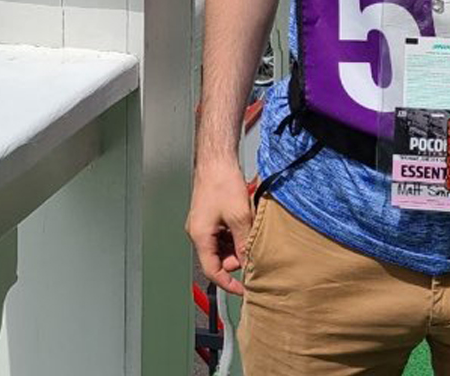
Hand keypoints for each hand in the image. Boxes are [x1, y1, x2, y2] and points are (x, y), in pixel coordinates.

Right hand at [187, 160, 253, 296]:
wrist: (217, 160)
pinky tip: (243, 222)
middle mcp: (197, 232)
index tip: (243, 289)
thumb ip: (244, 244)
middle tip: (251, 249)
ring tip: (247, 230)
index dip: (228, 283)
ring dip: (236, 244)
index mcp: (200, 236)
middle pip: (217, 259)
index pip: (212, 271)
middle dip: (236, 258)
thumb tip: (249, 263)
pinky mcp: (209, 217)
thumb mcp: (240, 218)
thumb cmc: (222, 183)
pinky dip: (234, 234)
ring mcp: (202, 224)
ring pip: (221, 247)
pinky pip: (222, 234)